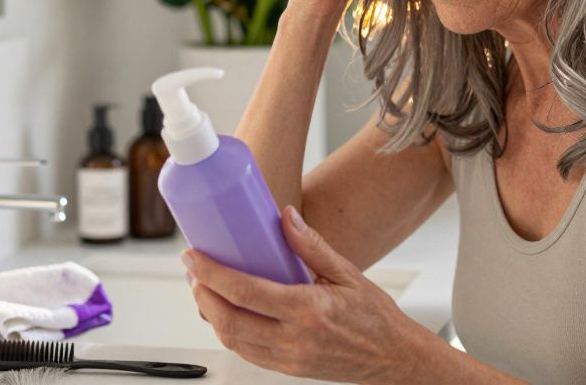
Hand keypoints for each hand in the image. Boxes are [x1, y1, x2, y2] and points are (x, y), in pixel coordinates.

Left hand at [183, 204, 423, 383]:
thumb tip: (285, 217)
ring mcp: (289, 358)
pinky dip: (229, 332)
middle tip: (193, 272)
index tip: (194, 258)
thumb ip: (312, 246)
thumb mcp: (347, 272)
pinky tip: (226, 313)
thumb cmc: (374, 316)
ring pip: (232, 340)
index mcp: (308, 309)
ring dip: (210, 315)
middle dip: (201, 295)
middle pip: (229, 320)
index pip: (245, 292)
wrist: (392, 357)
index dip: (212, 274)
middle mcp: (294, 338)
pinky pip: (247, 353)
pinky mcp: (288, 369)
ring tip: (203, 290)